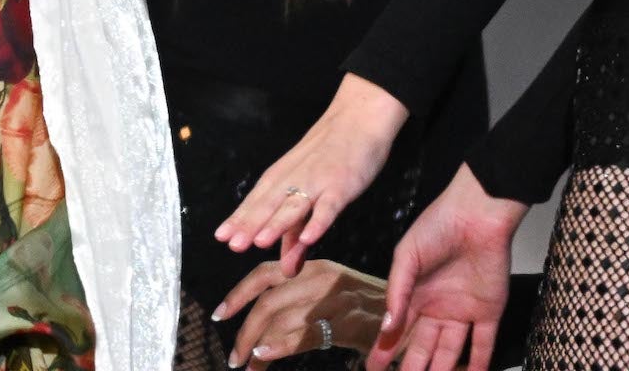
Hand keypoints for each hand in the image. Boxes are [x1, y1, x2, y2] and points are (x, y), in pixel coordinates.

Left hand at [216, 75, 409, 271]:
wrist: (357, 119)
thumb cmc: (329, 157)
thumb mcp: (309, 195)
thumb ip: (296, 234)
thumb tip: (286, 270)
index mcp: (281, 178)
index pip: (256, 202)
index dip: (239, 220)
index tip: (221, 237)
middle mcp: (294, 179)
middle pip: (269, 205)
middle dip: (250, 225)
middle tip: (233, 245)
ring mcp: (317, 182)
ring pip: (294, 205)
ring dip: (277, 223)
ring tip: (260, 242)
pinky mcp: (341, 186)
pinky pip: (329, 206)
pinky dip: (319, 221)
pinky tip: (310, 238)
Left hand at [216, 257, 385, 365]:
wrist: (409, 317)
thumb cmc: (366, 310)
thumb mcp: (329, 293)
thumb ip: (297, 301)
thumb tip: (260, 329)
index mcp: (312, 267)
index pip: (263, 274)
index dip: (237, 294)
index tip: (220, 314)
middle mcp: (319, 278)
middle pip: (267, 301)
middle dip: (244, 329)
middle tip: (234, 356)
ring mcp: (332, 299)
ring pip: (279, 319)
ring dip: (257, 345)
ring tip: (248, 366)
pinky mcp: (344, 322)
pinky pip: (302, 334)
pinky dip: (279, 346)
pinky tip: (265, 357)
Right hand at [366, 164, 526, 370]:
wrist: (477, 215)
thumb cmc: (437, 226)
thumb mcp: (407, 256)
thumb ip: (397, 292)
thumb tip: (387, 327)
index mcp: (414, 294)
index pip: (397, 330)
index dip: (384, 351)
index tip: (372, 369)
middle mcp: (436, 308)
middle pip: (422, 347)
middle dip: (410, 368)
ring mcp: (462, 312)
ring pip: (449, 351)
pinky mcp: (488, 312)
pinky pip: (483, 344)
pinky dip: (478, 364)